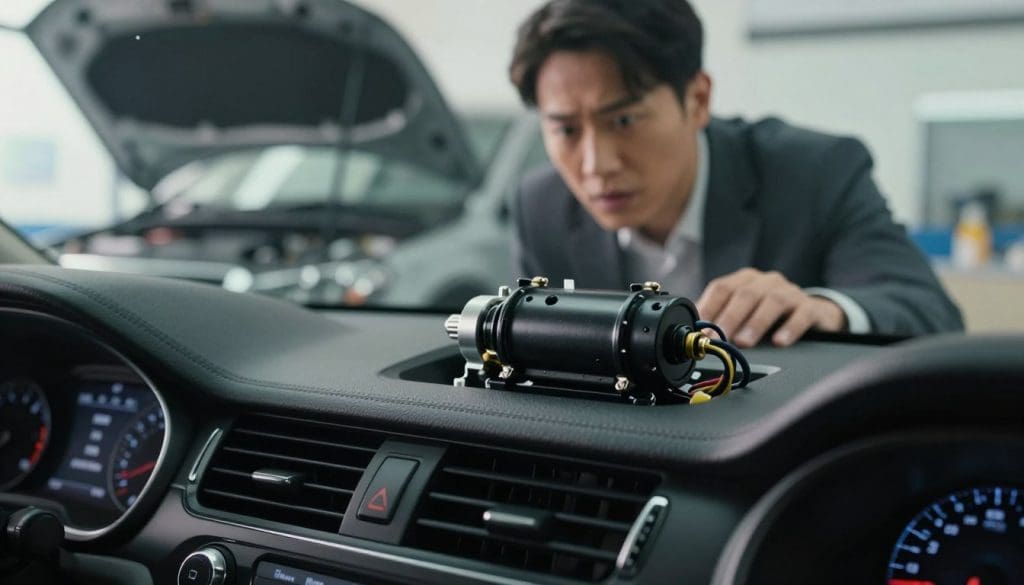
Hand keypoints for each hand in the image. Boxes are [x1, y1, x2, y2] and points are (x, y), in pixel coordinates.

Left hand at [696, 268, 845, 347]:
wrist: (814, 314)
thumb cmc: (769, 314)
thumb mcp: (743, 314)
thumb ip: (720, 319)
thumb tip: (694, 334)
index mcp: (745, 280)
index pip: (721, 288)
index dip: (708, 308)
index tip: (698, 329)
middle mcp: (766, 282)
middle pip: (745, 294)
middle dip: (728, 318)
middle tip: (717, 338)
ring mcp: (790, 292)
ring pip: (772, 302)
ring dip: (755, 323)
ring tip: (743, 342)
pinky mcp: (811, 307)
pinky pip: (802, 314)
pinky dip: (790, 328)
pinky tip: (780, 342)